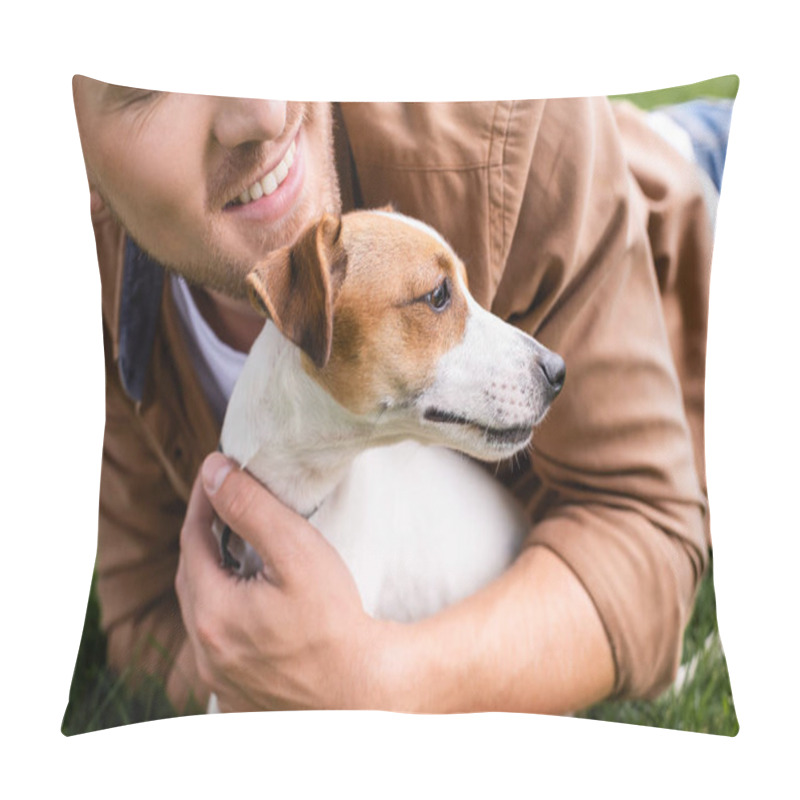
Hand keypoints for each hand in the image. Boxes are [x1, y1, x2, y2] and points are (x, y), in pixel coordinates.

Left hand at [175, 452, 387, 711]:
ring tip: (238, 552)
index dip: (204, 503)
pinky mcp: (239, 699)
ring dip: (214, 579)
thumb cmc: (336, 621)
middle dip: (206, 539)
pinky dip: (227, 616)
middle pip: (193, 578)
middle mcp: (205, 653)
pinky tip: (250, 606)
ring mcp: (220, 681)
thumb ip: (251, 507)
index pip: (192, 541)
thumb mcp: (296, 550)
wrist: (367, 694)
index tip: (218, 475)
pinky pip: (220, 647)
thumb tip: (213, 473)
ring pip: (204, 615)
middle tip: (227, 507)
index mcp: (211, 613)